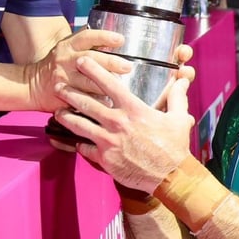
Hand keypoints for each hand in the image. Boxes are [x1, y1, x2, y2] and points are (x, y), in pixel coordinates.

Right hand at [25, 27, 132, 111]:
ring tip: (120, 85)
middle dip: (111, 62)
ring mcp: (64, 78)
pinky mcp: (63, 95)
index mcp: (68, 46)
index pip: (87, 37)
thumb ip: (87, 44)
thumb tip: (110, 40)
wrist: (32, 86)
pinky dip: (97, 100)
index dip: (104, 37)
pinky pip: (83, 98)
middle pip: (91, 59)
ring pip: (88, 81)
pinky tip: (108, 101)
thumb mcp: (67, 48)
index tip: (120, 40)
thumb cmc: (56, 65)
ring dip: (105, 84)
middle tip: (127, 66)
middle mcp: (65, 60)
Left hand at [54, 54, 194, 192]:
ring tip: (57, 111)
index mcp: (134, 110)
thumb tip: (182, 81)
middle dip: (70, 92)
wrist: (170, 177)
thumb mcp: (179, 119)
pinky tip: (74, 141)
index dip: (93, 71)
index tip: (82, 61)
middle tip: (58, 84)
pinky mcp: (105, 159)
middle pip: (87, 103)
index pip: (109, 85)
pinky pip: (86, 149)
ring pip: (80, 125)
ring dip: (66, 116)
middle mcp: (118, 123)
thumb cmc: (174, 147)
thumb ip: (177, 98)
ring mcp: (109, 142)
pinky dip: (79, 144)